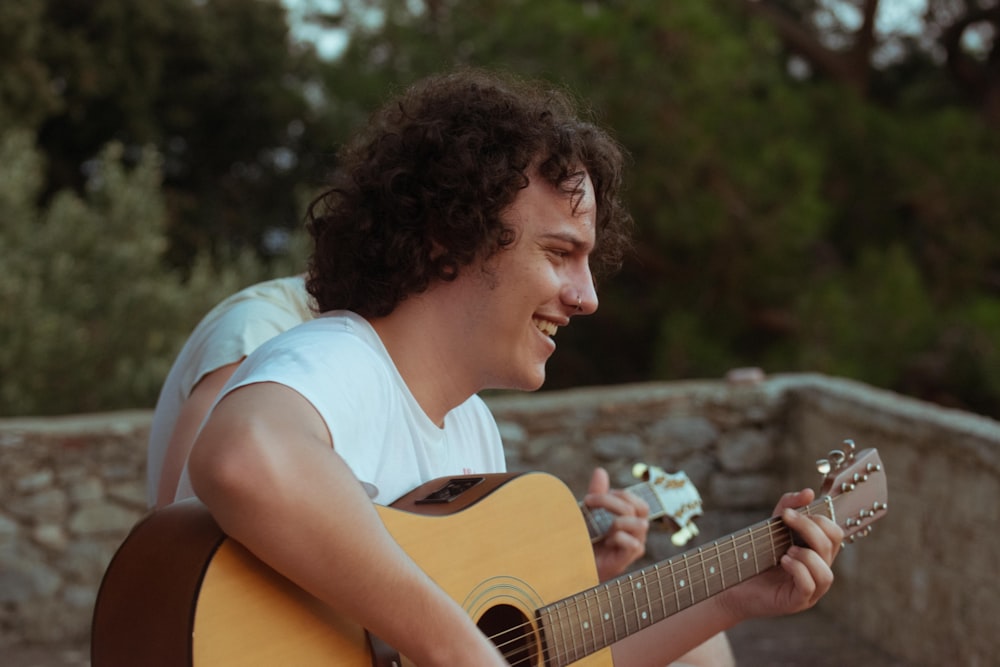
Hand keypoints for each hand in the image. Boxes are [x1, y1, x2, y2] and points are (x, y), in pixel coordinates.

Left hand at [584, 467, 649, 580]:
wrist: (575, 565)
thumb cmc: (586, 538)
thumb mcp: (590, 513)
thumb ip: (597, 493)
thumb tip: (601, 471)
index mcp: (631, 519)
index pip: (637, 501)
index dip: (619, 494)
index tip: (592, 497)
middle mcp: (637, 531)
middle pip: (640, 507)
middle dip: (611, 501)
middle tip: (589, 502)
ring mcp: (636, 545)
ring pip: (641, 524)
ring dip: (618, 520)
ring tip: (602, 527)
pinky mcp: (629, 558)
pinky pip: (633, 543)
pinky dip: (617, 538)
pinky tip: (605, 543)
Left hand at [717, 489, 842, 621]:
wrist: (732, 584)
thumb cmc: (755, 557)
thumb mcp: (772, 528)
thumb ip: (788, 507)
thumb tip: (809, 492)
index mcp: (817, 553)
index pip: (835, 534)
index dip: (819, 518)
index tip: (789, 512)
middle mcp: (818, 571)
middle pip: (831, 546)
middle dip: (809, 527)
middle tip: (786, 518)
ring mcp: (810, 590)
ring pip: (826, 573)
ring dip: (807, 555)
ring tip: (787, 550)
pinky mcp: (796, 602)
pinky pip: (809, 586)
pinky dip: (798, 570)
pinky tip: (783, 561)